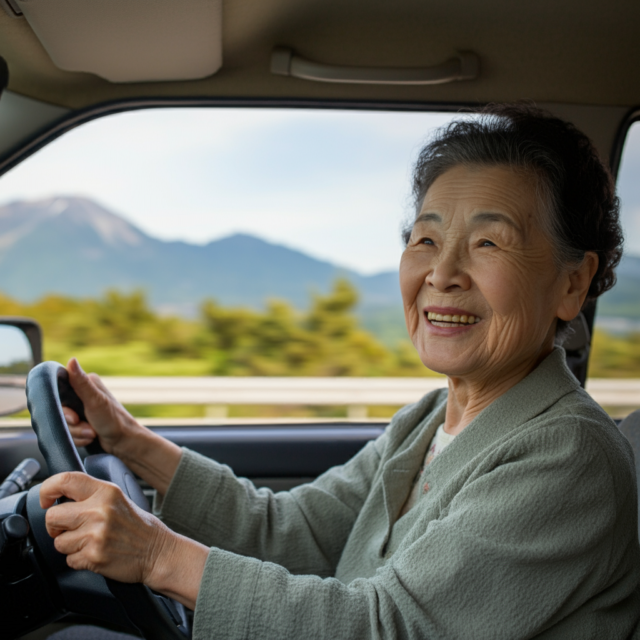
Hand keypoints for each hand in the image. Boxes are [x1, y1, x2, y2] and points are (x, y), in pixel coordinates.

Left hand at [40, 472, 207, 608]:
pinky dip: (78, 560)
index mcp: (106, 491)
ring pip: (58, 542)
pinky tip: (95, 553)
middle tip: (69, 528)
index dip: (47, 490)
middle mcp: (100, 510)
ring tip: (90, 542)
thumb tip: (58, 497)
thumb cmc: (137, 526)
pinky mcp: (94, 556)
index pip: (65, 480)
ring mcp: (96, 534)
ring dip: (70, 545)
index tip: (45, 500)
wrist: (157, 551)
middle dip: (56, 526)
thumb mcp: (118, 498)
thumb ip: (91, 495)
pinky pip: (69, 560)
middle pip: (53, 516)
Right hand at [62, 357, 182, 495]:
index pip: (59, 390)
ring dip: (76, 432)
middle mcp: (82, 394)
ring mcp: (81, 410)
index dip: (62, 407)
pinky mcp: (80, 423)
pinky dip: (78, 438)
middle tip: (86, 426)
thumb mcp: (95, 401)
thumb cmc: (114, 421)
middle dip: (72, 424)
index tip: (73, 417)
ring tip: (91, 433)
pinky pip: (68, 432)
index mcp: (87, 383)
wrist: (123, 443)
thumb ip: (81, 383)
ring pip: (62, 423)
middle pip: (59, 410)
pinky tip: (90, 437)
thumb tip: (72, 360)